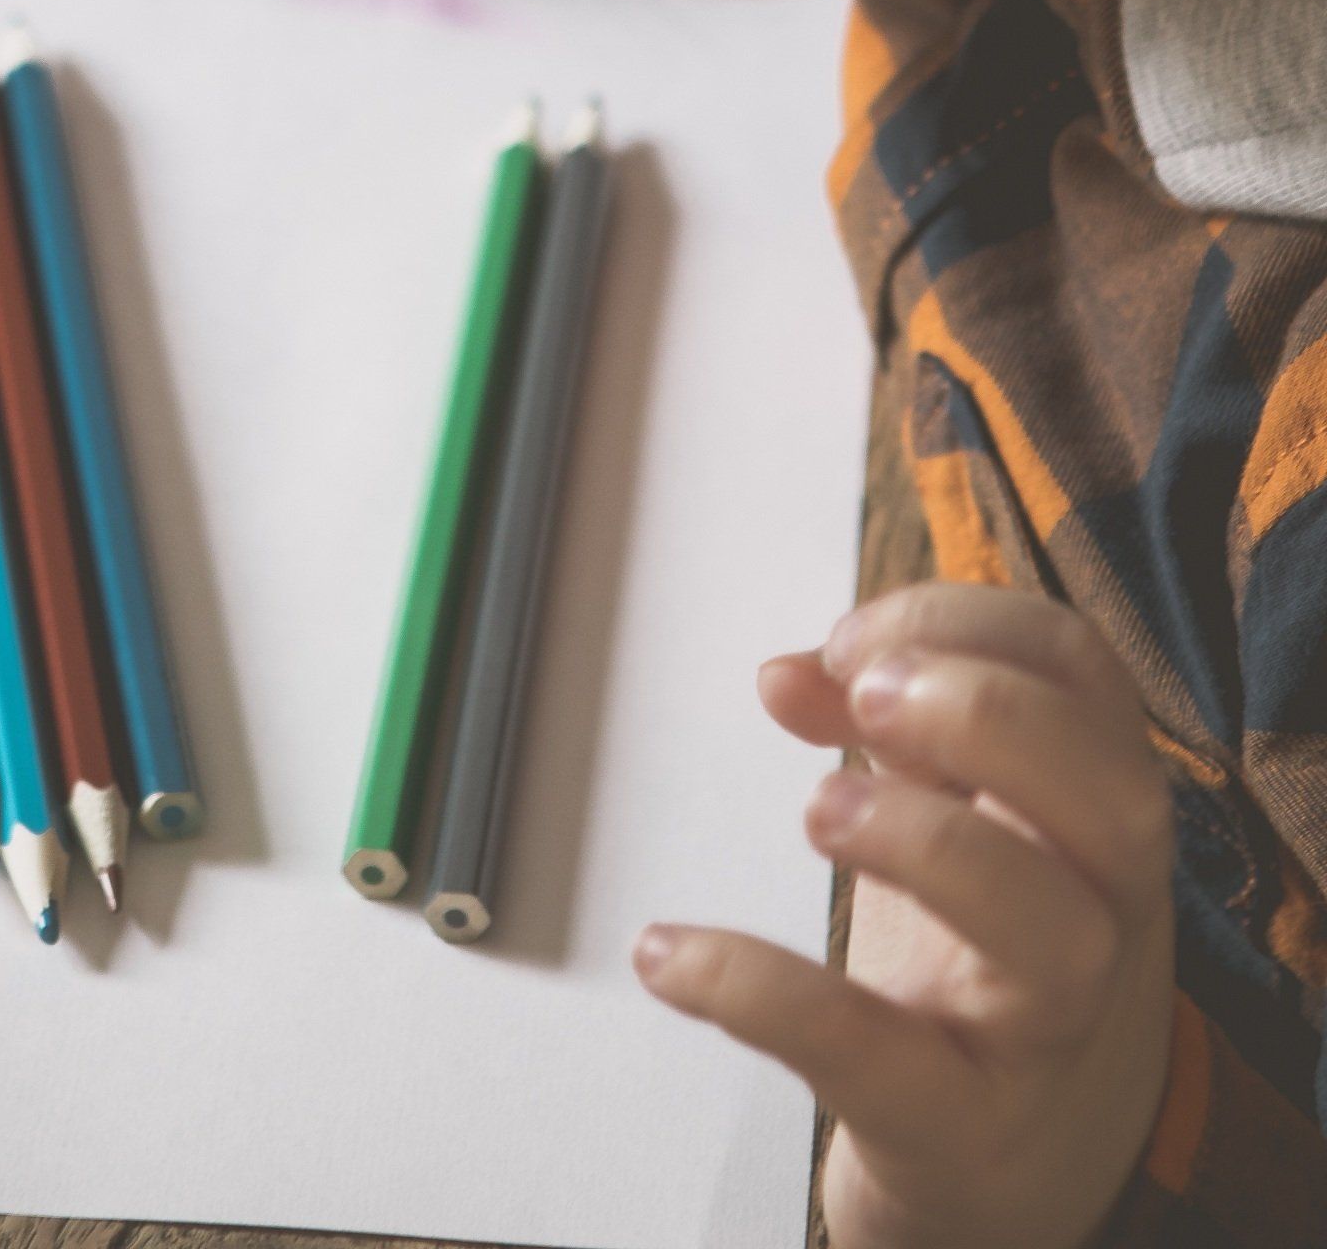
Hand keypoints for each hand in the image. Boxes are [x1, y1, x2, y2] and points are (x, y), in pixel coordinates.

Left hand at [636, 585, 1176, 1248]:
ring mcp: (1044, 1026)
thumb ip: (881, 725)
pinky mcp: (956, 1121)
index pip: (1081, 673)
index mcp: (1092, 805)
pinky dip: (762, 996)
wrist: (1017, 1156)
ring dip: (927, 841)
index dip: (966, 626)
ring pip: (1049, 932)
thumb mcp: (950, 812)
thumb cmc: (985, 947)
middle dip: (993, 716)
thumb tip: (787, 674)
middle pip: (1115, 798)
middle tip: (868, 697)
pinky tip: (666, 951)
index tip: (851, 642)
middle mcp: (1101, 910)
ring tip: (818, 807)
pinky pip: (873, 1058)